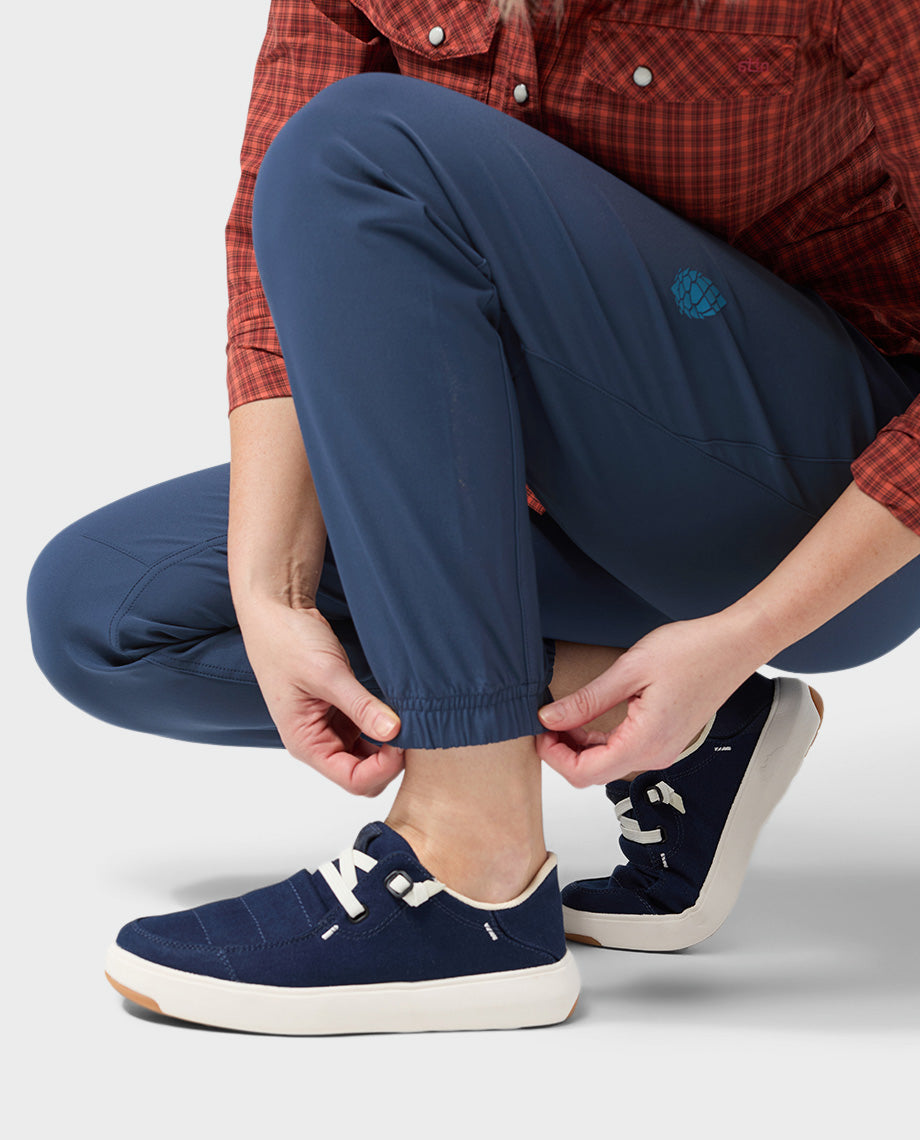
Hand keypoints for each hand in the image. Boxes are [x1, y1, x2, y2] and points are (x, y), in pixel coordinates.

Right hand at [237, 596, 403, 794]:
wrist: (276, 612)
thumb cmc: (287, 642)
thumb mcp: (327, 674)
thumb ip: (361, 706)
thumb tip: (394, 732)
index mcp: (306, 743)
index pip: (353, 779)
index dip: (384, 768)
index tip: (404, 739)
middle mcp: (318, 742)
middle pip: (364, 774)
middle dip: (391, 760)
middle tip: (412, 729)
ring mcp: (330, 728)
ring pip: (369, 755)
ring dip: (390, 744)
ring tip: (408, 719)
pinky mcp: (340, 711)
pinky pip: (368, 732)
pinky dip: (384, 726)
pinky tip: (397, 710)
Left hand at [536, 613, 763, 785]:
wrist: (735, 645)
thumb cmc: (691, 651)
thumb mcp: (629, 670)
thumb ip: (586, 700)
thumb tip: (549, 719)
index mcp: (645, 743)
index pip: (584, 773)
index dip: (553, 757)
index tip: (536, 730)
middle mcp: (655, 755)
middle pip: (593, 773)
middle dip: (562, 752)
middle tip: (543, 720)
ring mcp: (663, 750)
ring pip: (607, 763)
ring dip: (579, 746)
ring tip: (560, 715)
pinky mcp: (665, 740)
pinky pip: (624, 750)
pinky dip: (599, 740)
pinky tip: (585, 718)